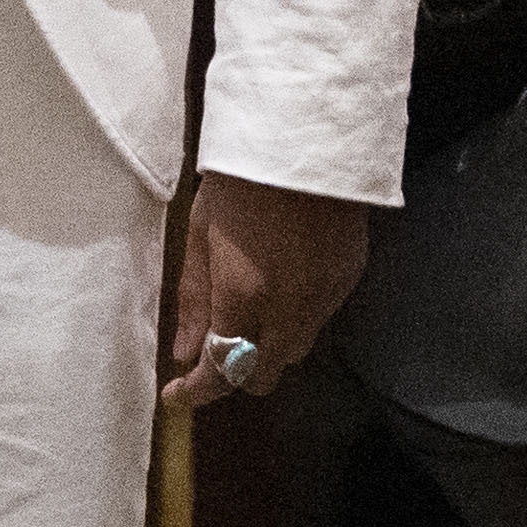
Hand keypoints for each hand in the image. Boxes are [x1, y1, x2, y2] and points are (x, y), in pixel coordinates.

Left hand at [163, 170, 370, 408]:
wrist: (305, 133)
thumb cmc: (239, 176)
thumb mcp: (201, 232)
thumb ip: (194, 299)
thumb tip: (186, 354)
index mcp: (243, 294)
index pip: (221, 370)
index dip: (196, 392)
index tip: (176, 393)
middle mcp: (289, 308)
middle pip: (263, 375)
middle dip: (234, 372)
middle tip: (212, 350)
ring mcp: (326, 296)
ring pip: (295, 350)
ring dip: (268, 345)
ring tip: (250, 310)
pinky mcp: (350, 278)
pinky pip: (320, 318)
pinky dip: (297, 316)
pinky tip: (284, 282)